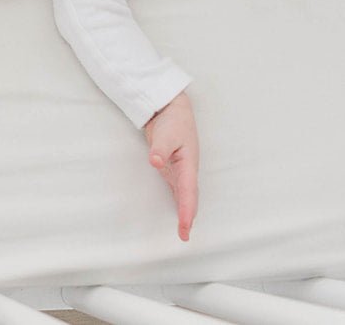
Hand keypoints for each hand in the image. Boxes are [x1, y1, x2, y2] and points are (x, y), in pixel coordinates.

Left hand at [143, 90, 198, 240]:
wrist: (172, 109)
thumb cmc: (173, 121)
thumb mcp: (166, 134)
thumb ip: (160, 149)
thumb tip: (155, 161)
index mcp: (188, 164)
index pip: (188, 192)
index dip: (186, 210)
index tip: (185, 226)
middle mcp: (187, 170)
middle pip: (189, 197)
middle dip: (188, 216)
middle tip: (185, 236)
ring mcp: (181, 170)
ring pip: (185, 195)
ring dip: (185, 211)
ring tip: (183, 230)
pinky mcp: (173, 167)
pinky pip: (178, 189)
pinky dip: (179, 201)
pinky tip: (178, 211)